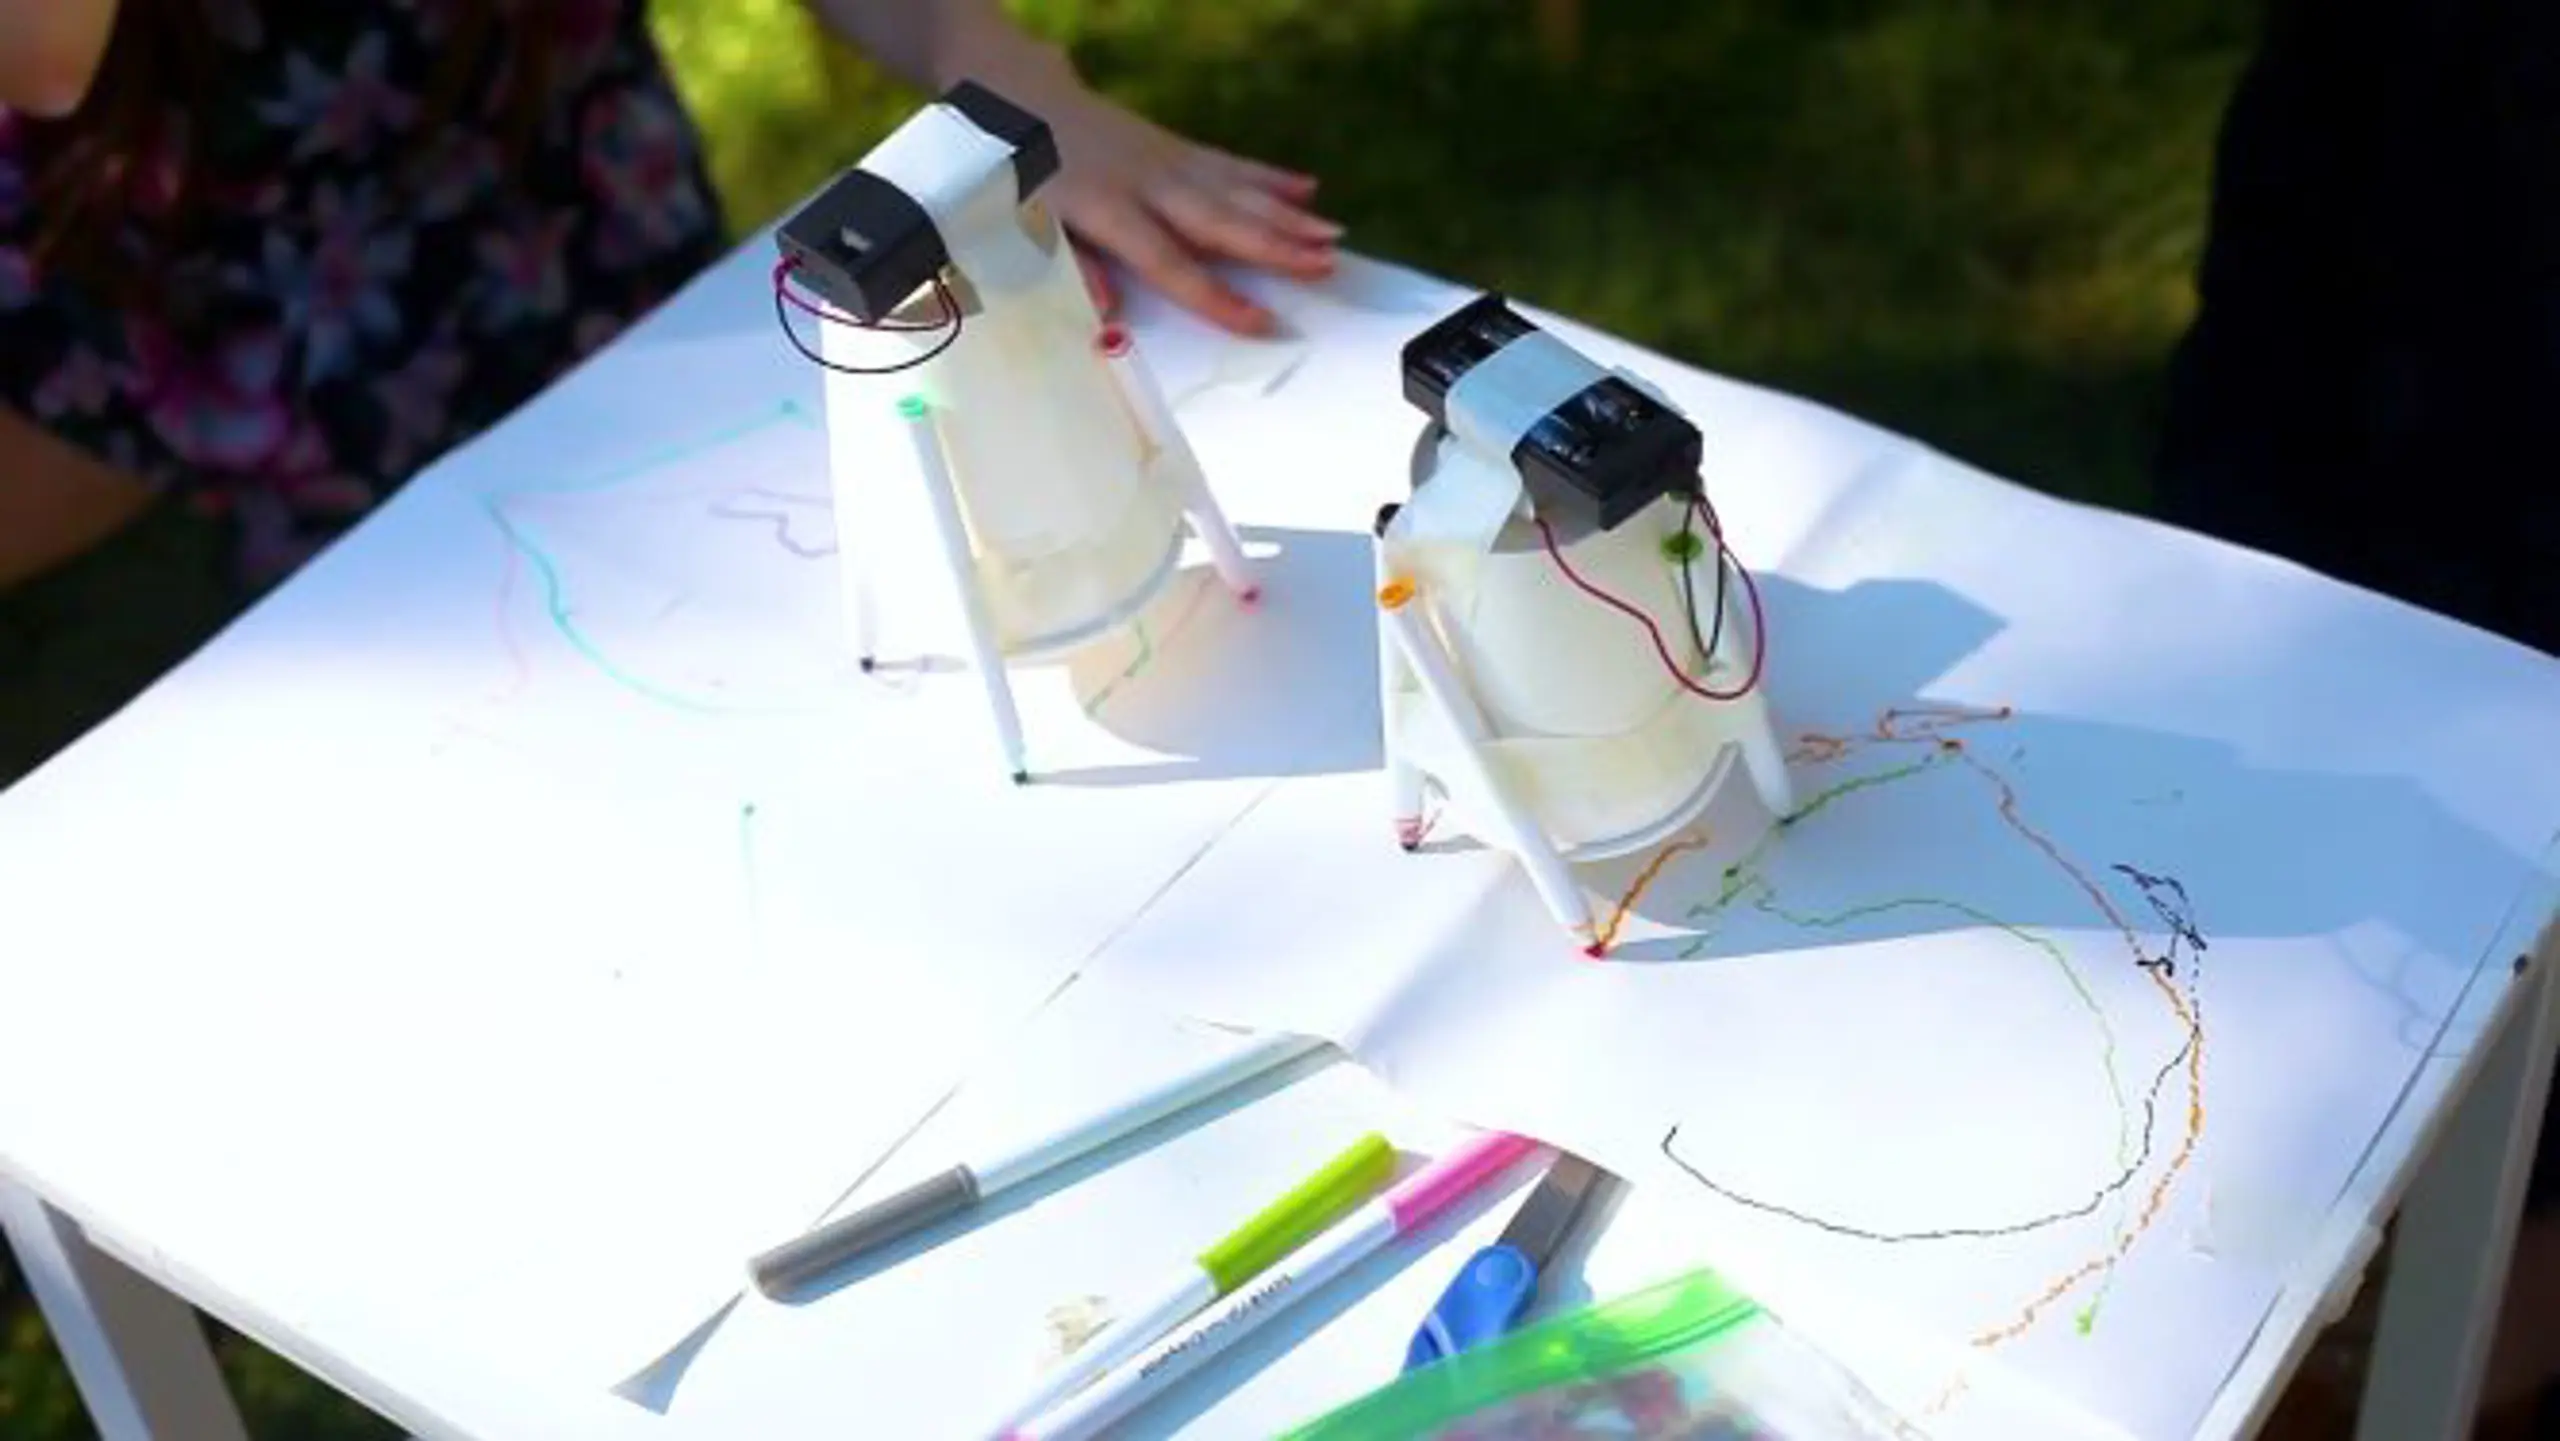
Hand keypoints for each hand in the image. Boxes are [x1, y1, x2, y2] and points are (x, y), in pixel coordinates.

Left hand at [1032, 82, 1340, 335]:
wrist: (1020, 98)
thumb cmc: (1019, 177)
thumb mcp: (1023, 226)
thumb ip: (1068, 269)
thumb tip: (1106, 317)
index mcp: (1107, 212)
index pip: (1170, 263)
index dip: (1216, 296)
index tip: (1262, 321)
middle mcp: (1147, 184)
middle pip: (1219, 221)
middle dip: (1276, 245)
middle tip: (1327, 265)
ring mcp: (1166, 160)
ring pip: (1235, 190)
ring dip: (1287, 214)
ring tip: (1333, 236)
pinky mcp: (1174, 146)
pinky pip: (1228, 163)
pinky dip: (1268, 176)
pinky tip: (1307, 187)